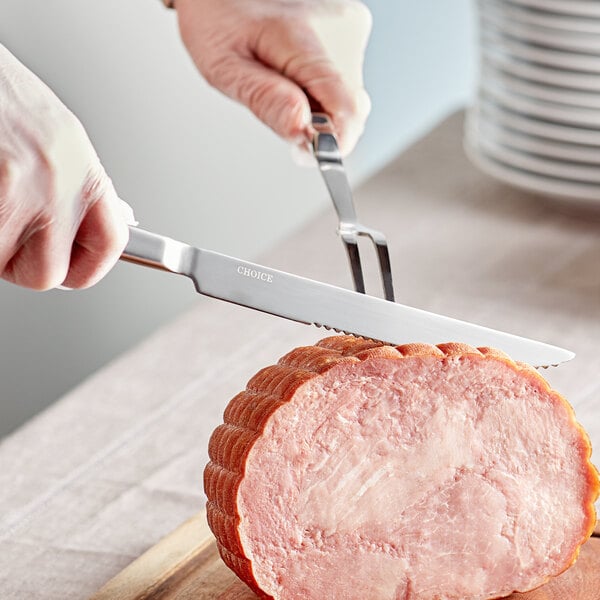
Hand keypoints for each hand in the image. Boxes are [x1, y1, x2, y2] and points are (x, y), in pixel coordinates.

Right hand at [0, 44, 131, 290]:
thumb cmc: (1, 94)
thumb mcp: (59, 139)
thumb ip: (80, 187)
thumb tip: (108, 223)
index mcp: (84, 169)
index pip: (111, 245)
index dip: (88, 268)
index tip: (72, 271)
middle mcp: (59, 180)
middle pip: (48, 273)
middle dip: (21, 265)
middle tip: (7, 239)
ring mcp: (18, 186)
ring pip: (1, 262)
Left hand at [175, 0, 371, 155]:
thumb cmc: (218, 16)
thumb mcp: (225, 66)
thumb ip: (264, 99)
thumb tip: (301, 131)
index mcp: (305, 40)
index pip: (346, 110)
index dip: (333, 144)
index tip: (311, 156)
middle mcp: (339, 30)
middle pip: (350, 105)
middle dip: (321, 124)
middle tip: (282, 115)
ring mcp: (348, 27)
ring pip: (348, 93)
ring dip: (320, 106)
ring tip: (282, 81)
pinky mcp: (349, 29)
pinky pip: (343, 77)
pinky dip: (320, 88)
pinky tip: (293, 70)